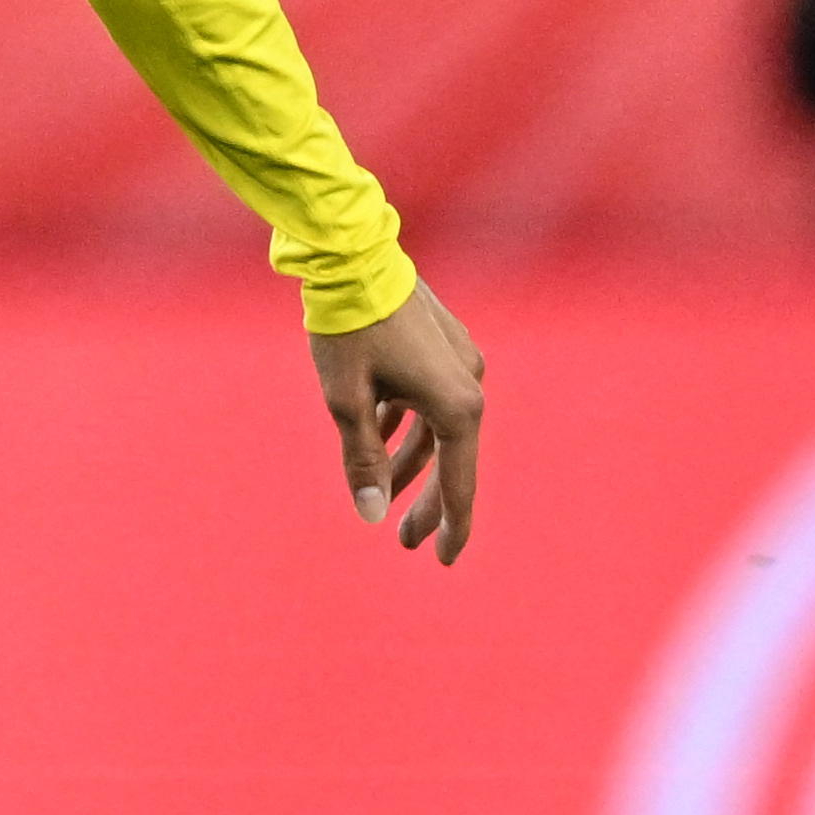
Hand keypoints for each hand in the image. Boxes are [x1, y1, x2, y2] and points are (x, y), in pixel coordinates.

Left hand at [312, 279, 485, 565]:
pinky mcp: (443, 342)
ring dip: (410, 461)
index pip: (458, 483)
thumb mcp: (346, 402)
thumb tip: (371, 514)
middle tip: (405, 540)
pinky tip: (377, 438)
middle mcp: (469, 383)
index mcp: (456, 405)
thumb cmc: (347, 330)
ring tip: (382, 492)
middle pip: (450, 459)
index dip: (449, 526)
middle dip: (426, 501)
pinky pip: (428, 398)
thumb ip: (362, 460)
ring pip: (436, 428)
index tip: (442, 559)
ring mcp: (460, 360)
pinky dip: (405, 423)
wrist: (351, 255)